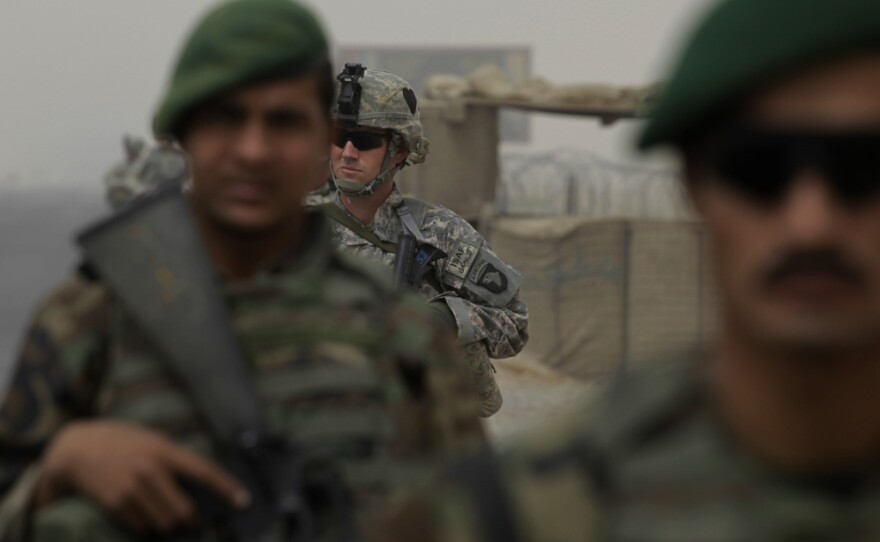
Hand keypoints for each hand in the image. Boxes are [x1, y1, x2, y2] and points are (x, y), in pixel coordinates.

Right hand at [35, 421, 249, 533]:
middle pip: (184, 509)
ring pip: (164, 523)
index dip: (227, 487)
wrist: (77, 448)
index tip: (244, 501)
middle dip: (193, 519)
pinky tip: (143, 514)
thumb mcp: (152, 440)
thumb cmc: (123, 442)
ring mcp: (131, 488)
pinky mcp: (115, 504)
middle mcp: (150, 469)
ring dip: (170, 525)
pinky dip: (147, 525)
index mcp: (165, 450)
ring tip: (168, 518)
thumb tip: (201, 485)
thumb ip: (174, 460)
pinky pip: (141, 526)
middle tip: (195, 520)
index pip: (204, 471)